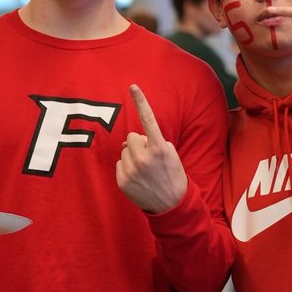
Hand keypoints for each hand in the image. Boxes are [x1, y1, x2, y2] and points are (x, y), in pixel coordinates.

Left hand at [116, 85, 187, 213]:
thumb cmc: (172, 175)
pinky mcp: (122, 180)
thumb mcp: (170, 154)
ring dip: (132, 155)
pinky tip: (138, 178)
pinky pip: (119, 163)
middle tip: (150, 158)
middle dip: (139, 143)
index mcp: (160, 147)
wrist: (171, 205)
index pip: (148, 119)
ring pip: (124, 150)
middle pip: (132, 136)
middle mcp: (144, 157)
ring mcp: (132, 170)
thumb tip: (127, 140)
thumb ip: (152, 142)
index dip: (141, 101)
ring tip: (145, 170)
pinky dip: (127, 167)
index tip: (133, 86)